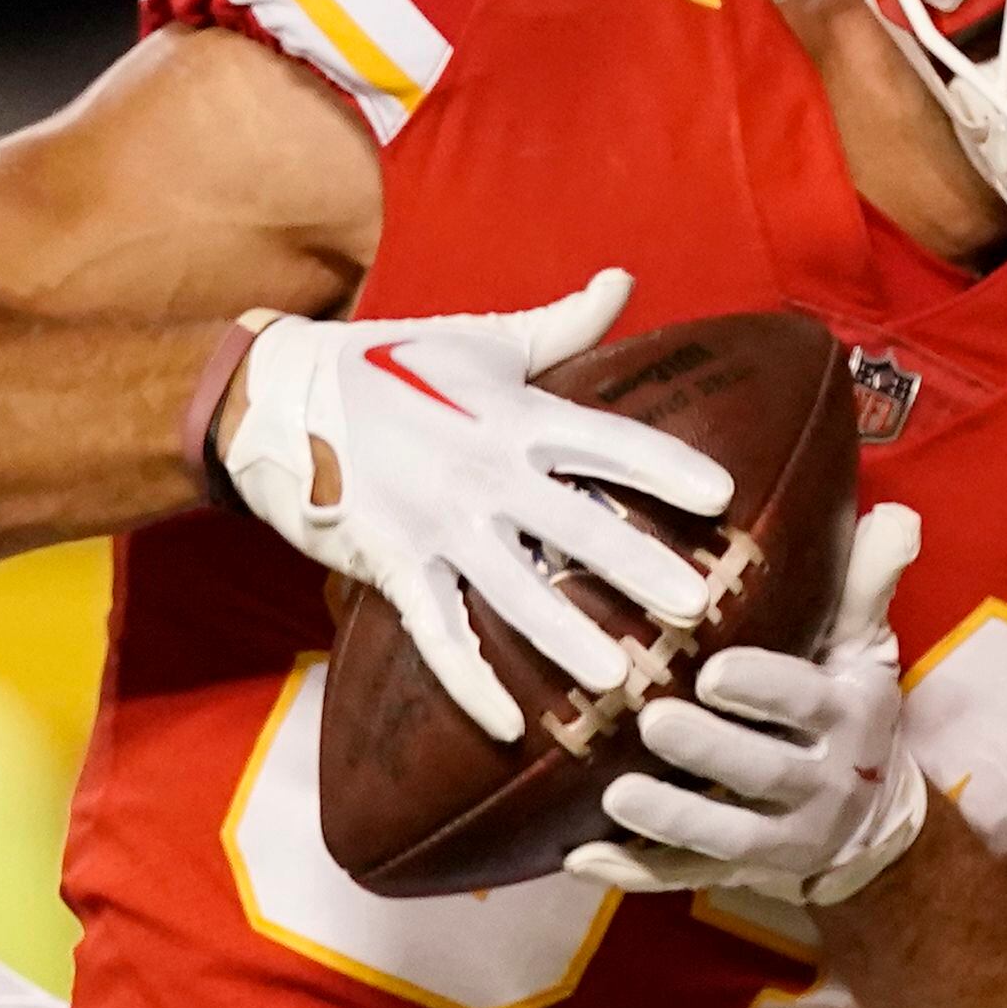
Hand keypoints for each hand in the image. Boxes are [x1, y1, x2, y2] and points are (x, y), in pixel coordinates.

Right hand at [217, 267, 733, 741]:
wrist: (284, 396)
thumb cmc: (394, 364)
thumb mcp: (482, 340)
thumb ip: (562, 323)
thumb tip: (624, 280)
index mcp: (515, 413)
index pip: (605, 440)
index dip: (664, 466)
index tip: (721, 497)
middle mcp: (483, 470)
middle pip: (574, 524)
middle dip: (637, 567)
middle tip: (697, 608)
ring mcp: (437, 523)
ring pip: (512, 590)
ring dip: (566, 639)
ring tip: (620, 680)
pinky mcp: (394, 564)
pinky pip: (438, 633)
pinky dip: (471, 682)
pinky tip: (511, 727)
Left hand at [570, 503, 925, 905]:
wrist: (873, 814)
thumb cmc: (847, 703)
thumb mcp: (866, 644)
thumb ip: (867, 583)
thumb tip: (895, 514)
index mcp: (848, 715)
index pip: (808, 702)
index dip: (766, 690)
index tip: (715, 672)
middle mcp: (822, 783)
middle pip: (764, 772)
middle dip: (711, 750)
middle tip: (653, 719)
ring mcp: (781, 836)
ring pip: (729, 837)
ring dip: (673, 818)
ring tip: (616, 794)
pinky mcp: (739, 873)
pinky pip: (686, 879)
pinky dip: (636, 872)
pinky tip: (582, 860)